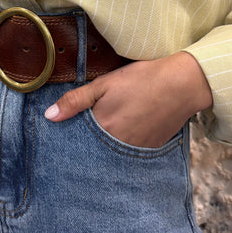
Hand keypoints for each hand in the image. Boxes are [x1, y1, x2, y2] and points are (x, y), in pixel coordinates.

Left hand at [44, 52, 212, 147]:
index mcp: (103, 129)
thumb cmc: (142, 79)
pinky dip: (127, 144)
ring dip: (109, 145)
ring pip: (114, 152)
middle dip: (90, 143)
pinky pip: (132, 152)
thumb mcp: (104, 84)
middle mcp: (118, 145)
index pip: (78, 142)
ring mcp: (136, 150)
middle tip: (95, 128)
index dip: (73, 136)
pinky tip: (131, 128)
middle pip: (96, 149)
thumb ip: (75, 100)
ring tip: (115, 126)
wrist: (182, 84)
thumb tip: (49, 116)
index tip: (69, 134)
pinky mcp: (152, 149)